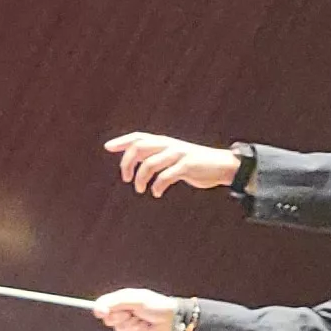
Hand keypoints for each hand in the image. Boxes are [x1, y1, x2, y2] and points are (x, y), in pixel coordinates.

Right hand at [91, 287, 177, 330]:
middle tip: (130, 313)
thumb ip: (114, 302)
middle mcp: (123, 312)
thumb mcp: (133, 299)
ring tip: (141, 319)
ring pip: (118, 328)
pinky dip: (137, 330)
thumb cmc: (155, 305)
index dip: (100, 308)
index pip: (104, 305)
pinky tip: (145, 326)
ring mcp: (128, 324)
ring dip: (130, 323)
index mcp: (122, 301)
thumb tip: (97, 309)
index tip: (100, 312)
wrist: (170, 319)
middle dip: (118, 316)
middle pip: (108, 318)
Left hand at [106, 131, 239, 196]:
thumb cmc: (194, 164)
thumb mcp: (174, 157)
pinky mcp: (187, 166)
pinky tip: (157, 193)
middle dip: (127, 163)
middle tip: (126, 178)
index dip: (122, 141)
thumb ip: (157, 156)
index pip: (139, 137)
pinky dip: (157, 186)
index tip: (107, 147)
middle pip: (140, 148)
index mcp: (165, 142)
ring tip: (139, 189)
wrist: (222, 166)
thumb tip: (135, 162)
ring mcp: (179, 155)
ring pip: (150, 164)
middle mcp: (170, 145)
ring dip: (140, 179)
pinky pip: (166, 176)